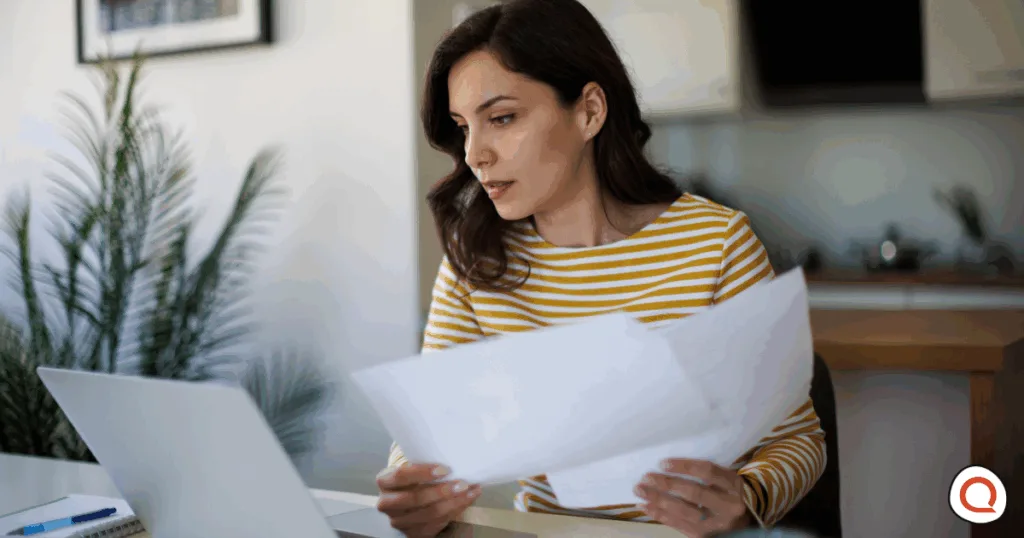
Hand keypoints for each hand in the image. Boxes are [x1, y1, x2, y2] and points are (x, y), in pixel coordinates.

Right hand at [375, 463, 480, 536]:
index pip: (401, 475)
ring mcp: (398, 521)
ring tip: (470, 491)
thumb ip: (423, 457)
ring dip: (454, 502)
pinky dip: (455, 511)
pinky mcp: (412, 533)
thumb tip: (450, 450)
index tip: (445, 469)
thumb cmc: (415, 475)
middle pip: (415, 498)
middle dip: (442, 491)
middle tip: (462, 483)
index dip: (423, 472)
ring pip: (428, 514)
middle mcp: (387, 503)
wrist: (409, 495)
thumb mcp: (413, 463)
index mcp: (385, 481)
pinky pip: (436, 524)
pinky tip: (466, 500)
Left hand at [635, 459, 752, 536]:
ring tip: (641, 491)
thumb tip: (667, 467)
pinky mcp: (706, 536)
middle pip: (695, 493)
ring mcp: (718, 524)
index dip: (685, 466)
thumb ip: (704, 473)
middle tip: (647, 477)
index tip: (663, 463)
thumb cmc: (729, 491)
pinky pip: (680, 526)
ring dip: (659, 501)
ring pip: (685, 512)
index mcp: (734, 485)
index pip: (708, 472)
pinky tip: (646, 507)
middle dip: (668, 485)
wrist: (749, 516)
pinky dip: (661, 515)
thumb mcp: (725, 478)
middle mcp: (729, 506)